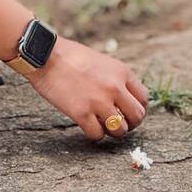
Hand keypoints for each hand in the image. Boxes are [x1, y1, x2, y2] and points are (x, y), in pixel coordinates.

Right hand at [26, 37, 149, 140]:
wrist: (47, 56)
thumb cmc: (72, 57)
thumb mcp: (102, 62)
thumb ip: (116, 79)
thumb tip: (125, 99)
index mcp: (121, 72)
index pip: (144, 98)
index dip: (138, 109)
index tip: (128, 112)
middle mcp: (114, 87)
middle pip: (137, 117)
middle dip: (130, 124)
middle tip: (119, 124)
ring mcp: (99, 101)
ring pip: (120, 130)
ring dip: (112, 131)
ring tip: (102, 125)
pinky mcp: (82, 113)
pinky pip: (97, 135)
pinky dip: (94, 134)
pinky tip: (87, 125)